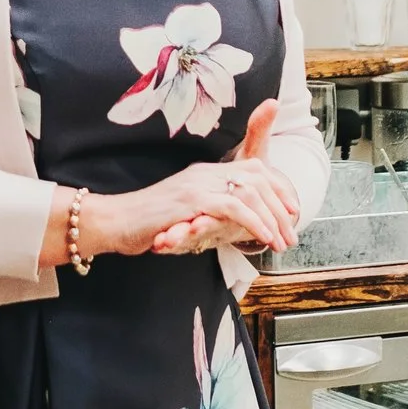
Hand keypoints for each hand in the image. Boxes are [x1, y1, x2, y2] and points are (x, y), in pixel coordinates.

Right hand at [81, 101, 299, 257]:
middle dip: (281, 206)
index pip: (255, 168)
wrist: (114, 221)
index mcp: (206, 172)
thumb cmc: (148, 221)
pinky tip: (263, 237)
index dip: (279, 189)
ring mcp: (197, 184)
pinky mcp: (190, 200)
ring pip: (249, 189)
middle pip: (258, 176)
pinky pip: (233, 206)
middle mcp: (204, 172)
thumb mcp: (187, 212)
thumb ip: (211, 210)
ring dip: (271, 217)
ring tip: (282, 240)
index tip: (292, 212)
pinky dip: (254, 221)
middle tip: (292, 233)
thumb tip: (235, 217)